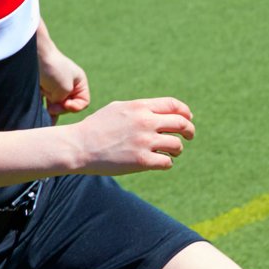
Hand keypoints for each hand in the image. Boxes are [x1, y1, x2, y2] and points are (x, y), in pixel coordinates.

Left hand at [38, 46, 90, 118]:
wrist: (32, 54)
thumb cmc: (53, 69)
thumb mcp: (65, 88)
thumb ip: (62, 103)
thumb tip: (52, 113)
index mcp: (79, 83)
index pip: (83, 102)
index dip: (75, 107)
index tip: (66, 104)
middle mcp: (68, 85)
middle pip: (69, 105)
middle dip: (61, 108)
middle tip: (51, 107)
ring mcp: (54, 87)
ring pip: (56, 105)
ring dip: (51, 109)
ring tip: (45, 112)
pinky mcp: (42, 88)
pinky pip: (44, 102)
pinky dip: (42, 108)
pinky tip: (40, 114)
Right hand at [66, 98, 194, 173]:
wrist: (78, 146)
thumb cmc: (97, 127)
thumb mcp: (118, 109)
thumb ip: (141, 108)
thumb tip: (165, 111)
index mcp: (140, 107)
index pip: (173, 105)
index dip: (185, 112)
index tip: (188, 118)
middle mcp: (145, 122)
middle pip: (182, 124)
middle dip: (189, 130)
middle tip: (189, 136)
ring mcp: (145, 142)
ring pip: (177, 145)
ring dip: (178, 149)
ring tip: (172, 152)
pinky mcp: (142, 161)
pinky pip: (167, 162)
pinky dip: (167, 162)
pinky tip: (160, 162)